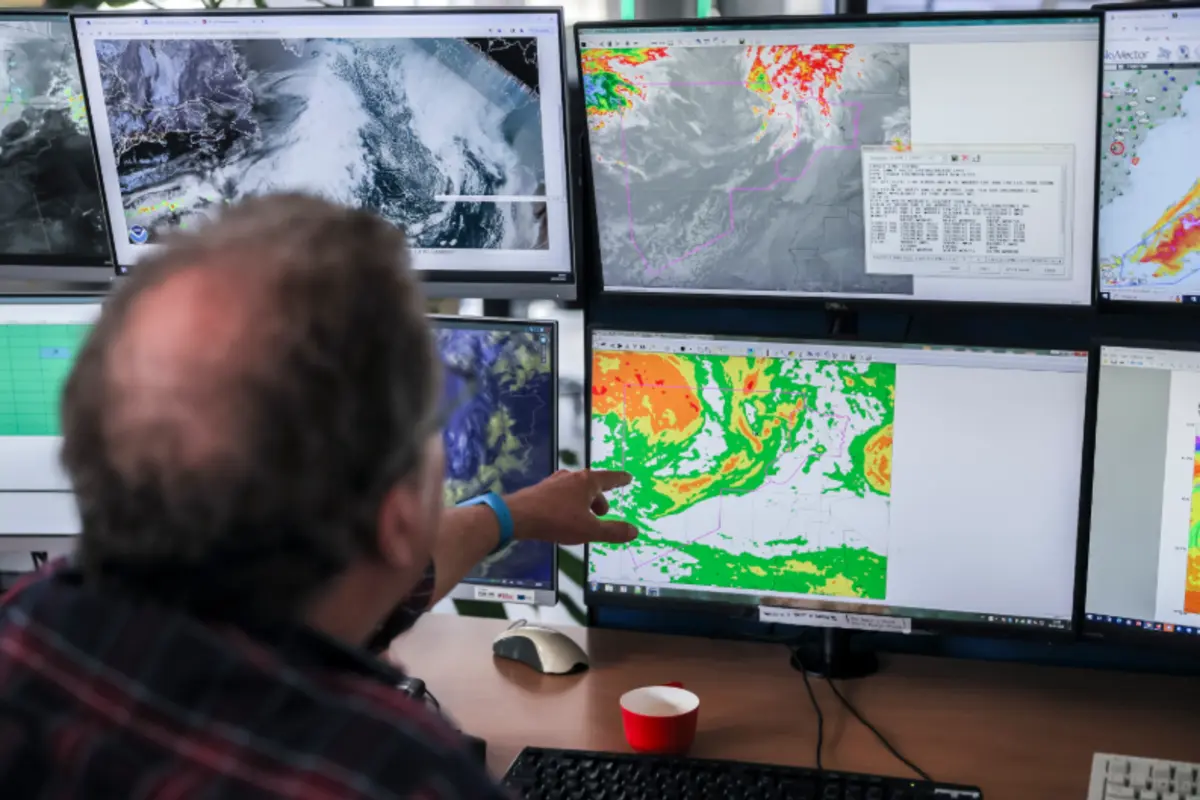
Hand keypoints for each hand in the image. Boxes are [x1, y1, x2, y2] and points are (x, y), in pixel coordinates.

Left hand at [506, 469, 637, 545]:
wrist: (518, 516)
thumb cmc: (557, 520)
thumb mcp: (589, 530)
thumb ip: (612, 531)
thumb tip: (634, 531)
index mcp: (587, 482)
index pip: (610, 478)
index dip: (620, 480)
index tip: (627, 478)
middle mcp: (572, 477)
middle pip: (593, 486)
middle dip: (600, 499)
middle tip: (602, 514)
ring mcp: (555, 481)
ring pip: (577, 490)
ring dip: (584, 503)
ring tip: (583, 518)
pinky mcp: (542, 489)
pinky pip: (563, 495)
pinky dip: (569, 504)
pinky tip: (564, 517)